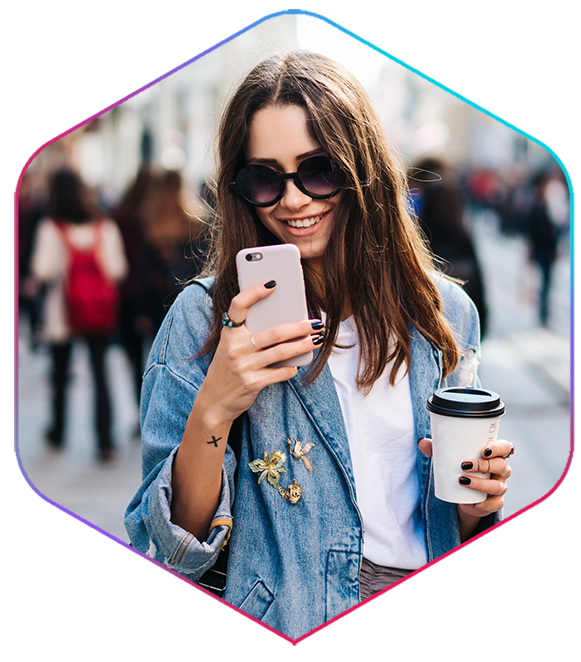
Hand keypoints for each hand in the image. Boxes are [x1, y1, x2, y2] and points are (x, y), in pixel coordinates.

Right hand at [198, 280, 323, 426]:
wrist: (213, 401)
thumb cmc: (228, 368)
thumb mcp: (231, 346)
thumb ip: (248, 333)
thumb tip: (284, 320)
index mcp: (229, 333)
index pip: (239, 305)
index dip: (255, 292)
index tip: (273, 283)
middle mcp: (235, 347)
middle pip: (273, 332)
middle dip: (299, 327)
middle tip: (315, 323)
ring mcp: (244, 366)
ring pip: (282, 352)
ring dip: (303, 345)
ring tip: (317, 339)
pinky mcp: (252, 383)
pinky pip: (280, 372)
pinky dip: (291, 368)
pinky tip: (297, 365)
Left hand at [418, 437, 513, 538]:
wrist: (462, 495)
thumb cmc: (459, 469)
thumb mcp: (449, 458)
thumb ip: (437, 450)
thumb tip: (422, 442)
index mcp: (494, 455)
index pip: (505, 447)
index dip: (498, 448)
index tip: (483, 450)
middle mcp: (501, 470)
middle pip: (501, 465)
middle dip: (484, 465)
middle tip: (464, 465)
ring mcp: (500, 486)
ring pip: (498, 485)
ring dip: (480, 484)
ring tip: (462, 481)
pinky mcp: (495, 502)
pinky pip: (494, 503)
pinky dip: (482, 504)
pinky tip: (471, 502)